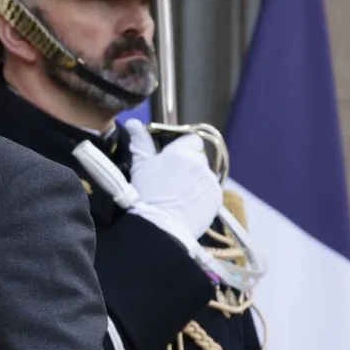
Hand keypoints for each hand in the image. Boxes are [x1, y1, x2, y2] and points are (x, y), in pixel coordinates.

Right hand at [123, 119, 222, 239]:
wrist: (160, 226)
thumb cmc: (146, 195)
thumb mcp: (140, 166)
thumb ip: (140, 142)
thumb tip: (133, 123)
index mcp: (181, 152)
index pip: (192, 140)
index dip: (183, 148)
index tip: (173, 159)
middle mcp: (199, 163)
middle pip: (199, 158)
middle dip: (189, 165)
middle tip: (174, 180)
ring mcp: (210, 181)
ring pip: (205, 175)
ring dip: (196, 181)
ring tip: (181, 195)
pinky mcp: (217, 198)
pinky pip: (211, 191)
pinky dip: (203, 195)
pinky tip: (189, 204)